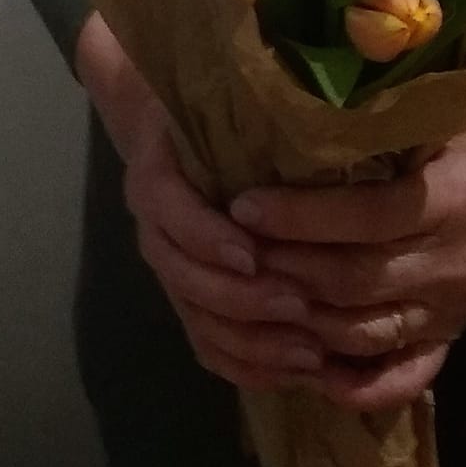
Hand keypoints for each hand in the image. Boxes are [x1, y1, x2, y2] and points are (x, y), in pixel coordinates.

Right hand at [77, 16, 324, 395]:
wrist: (165, 120)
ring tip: (310, 351)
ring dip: (254, 343)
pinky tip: (294, 373)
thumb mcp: (220, 94)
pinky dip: (248, 366)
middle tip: (302, 308)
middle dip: (244, 299)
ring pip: (198, 319)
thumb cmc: (208, 101)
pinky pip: (207, 345)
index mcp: (156, 172)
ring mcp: (170, 267)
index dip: (206, 237)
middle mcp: (154, 227)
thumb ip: (250, 107)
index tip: (252, 253)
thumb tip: (306, 99)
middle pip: (184, 277)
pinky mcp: (187, 298)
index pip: (170, 210)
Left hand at [230, 66, 465, 409]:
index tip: (242, 201)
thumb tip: (312, 91)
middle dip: (282, 267)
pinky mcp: (456, 329)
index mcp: (452, 198)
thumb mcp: (459, 109)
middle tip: (225, 247)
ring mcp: (453, 304)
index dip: (299, 215)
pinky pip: (404, 371)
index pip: (363, 218)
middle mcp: (451, 262)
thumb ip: (395, 112)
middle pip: (352, 281)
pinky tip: (309, 368)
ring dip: (301, 318)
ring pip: (364, 330)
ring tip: (247, 292)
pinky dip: (355, 381)